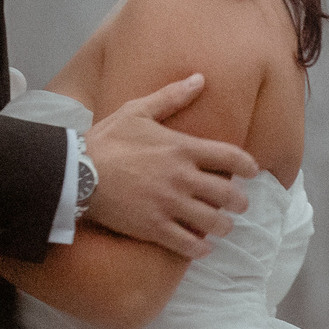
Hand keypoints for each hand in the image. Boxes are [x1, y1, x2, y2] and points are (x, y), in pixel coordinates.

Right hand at [81, 74, 255, 258]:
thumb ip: (171, 96)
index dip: (248, 166)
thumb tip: (200, 79)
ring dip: (223, 226)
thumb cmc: (106, 140)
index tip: (252, 171)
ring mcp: (169, 205)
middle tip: (239, 204)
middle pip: (228, 194)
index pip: (230, 157)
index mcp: (181, 148)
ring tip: (223, 226)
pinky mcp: (154, 228)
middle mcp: (181, 178)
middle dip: (239, 201)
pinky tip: (201, 247)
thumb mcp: (138, 110)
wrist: (76, 173)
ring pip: (213, 222)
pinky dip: (200, 249)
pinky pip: (188, 245)